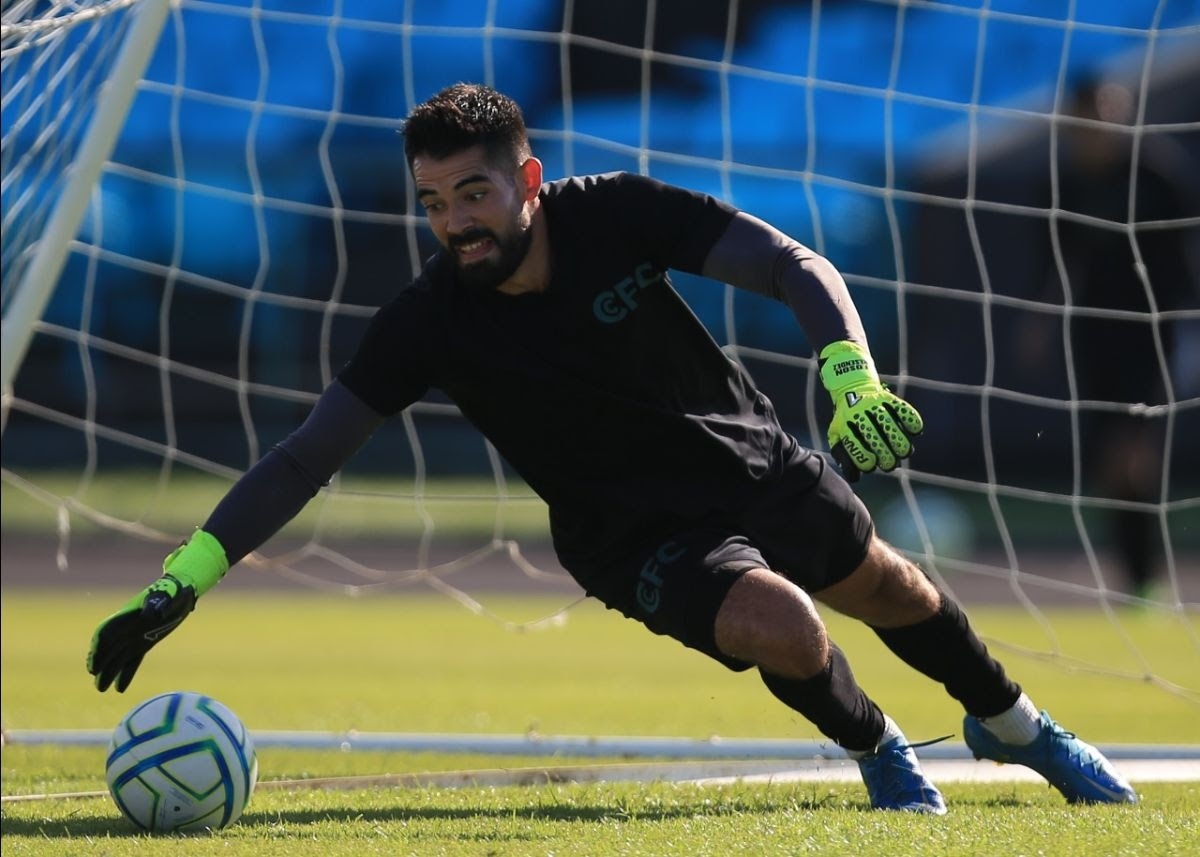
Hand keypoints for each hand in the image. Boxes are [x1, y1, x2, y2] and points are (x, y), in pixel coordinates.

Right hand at [87, 575, 196, 691]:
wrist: (181, 590)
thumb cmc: (174, 590)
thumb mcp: (168, 594)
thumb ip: (158, 603)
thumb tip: (151, 614)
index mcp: (128, 615)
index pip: (107, 632)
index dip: (99, 647)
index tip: (94, 662)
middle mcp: (127, 627)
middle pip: (108, 647)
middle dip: (100, 662)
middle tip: (95, 679)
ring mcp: (135, 636)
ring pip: (117, 657)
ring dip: (108, 672)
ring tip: (101, 689)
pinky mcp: (144, 643)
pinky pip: (132, 660)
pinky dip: (126, 673)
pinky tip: (120, 689)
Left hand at [819, 340, 923, 479]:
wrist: (852, 387)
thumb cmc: (846, 419)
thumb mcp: (837, 433)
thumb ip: (843, 453)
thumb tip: (855, 476)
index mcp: (845, 424)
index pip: (856, 447)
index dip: (866, 461)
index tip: (871, 466)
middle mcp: (860, 414)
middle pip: (876, 440)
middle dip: (886, 458)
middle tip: (889, 465)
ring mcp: (876, 405)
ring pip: (892, 428)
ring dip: (900, 445)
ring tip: (903, 453)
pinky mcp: (890, 398)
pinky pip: (905, 411)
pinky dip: (913, 422)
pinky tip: (914, 432)